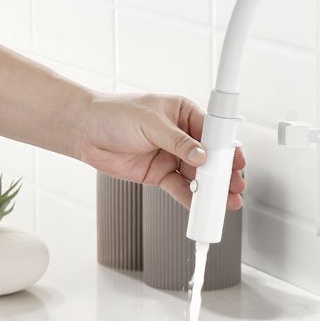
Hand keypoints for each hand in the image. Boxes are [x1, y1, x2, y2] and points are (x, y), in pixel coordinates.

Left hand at [73, 94, 245, 209]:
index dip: (226, 148)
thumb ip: (178, 142)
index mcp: (183, 113)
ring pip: (197, 176)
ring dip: (210, 190)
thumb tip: (201, 155)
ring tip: (223, 201)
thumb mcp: (150, 122)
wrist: (83, 131)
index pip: (213, 132)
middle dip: (223, 174)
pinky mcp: (159, 174)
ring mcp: (171, 156)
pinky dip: (191, 199)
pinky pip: (180, 188)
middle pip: (209, 157)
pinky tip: (200, 206)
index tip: (236, 162)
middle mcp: (181, 136)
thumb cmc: (112, 114)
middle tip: (235, 187)